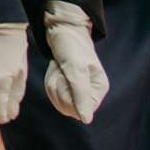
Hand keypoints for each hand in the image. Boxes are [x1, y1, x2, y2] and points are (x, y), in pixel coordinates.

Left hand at [40, 0, 108, 122]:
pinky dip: (50, 81)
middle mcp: (91, 92)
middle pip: (68, 108)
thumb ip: (81, 94)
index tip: (66, 78)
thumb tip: (86, 120)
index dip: (68, 98)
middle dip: (58, 89)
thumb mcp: (76, 69)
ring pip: (59, 102)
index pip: (81, 111)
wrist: (60, 29)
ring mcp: (79, 90)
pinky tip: (55, 68)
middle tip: (60, 70)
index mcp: (99, 88)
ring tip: (57, 67)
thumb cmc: (71, 46)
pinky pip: (55, 94)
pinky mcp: (68, 86)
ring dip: (52, 84)